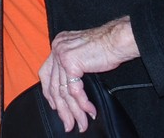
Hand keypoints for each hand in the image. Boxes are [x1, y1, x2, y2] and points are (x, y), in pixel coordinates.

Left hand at [39, 17, 138, 132]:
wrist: (118, 39)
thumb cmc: (106, 46)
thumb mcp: (83, 54)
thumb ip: (73, 66)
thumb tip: (69, 88)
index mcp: (58, 45)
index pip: (46, 73)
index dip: (49, 93)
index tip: (55, 107)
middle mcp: (57, 48)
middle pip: (55, 86)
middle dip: (63, 109)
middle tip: (69, 124)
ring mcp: (62, 55)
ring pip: (64, 91)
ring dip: (74, 111)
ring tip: (82, 123)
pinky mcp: (71, 63)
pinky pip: (75, 90)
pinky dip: (83, 104)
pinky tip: (90, 111)